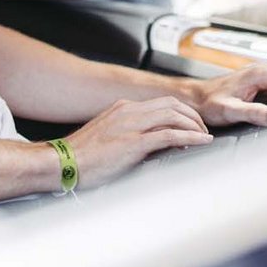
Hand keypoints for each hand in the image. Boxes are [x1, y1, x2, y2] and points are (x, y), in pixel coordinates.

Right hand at [61, 97, 210, 187]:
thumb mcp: (108, 139)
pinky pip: (169, 135)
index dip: (180, 112)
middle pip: (171, 104)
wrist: (62, 163)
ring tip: (204, 136)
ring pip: (173, 115)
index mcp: (122, 109)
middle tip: (202, 129)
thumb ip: (130, 136)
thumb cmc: (81, 157)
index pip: (160, 103)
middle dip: (192, 116)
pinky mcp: (133, 143)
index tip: (191, 124)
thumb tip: (153, 146)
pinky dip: (189, 137)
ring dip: (193, 125)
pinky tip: (199, 142)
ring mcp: (131, 125)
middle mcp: (128, 111)